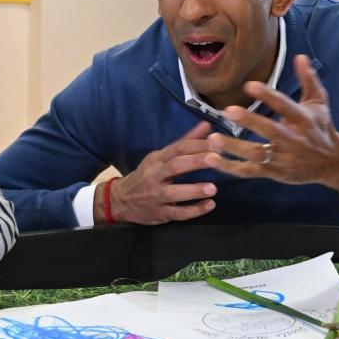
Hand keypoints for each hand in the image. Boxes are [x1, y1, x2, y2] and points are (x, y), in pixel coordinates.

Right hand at [99, 122, 217, 224]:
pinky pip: (177, 213)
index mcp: (157, 159)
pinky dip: (194, 211)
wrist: (121, 200)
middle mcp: (155, 175)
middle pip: (175, 166)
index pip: (178, 148)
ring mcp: (155, 195)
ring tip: (213, 188)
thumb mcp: (161, 156)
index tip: (218, 143)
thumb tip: (207, 125)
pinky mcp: (159, 213)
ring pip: (174, 192)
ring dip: (194, 190)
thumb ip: (185, 142)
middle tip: (217, 160)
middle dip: (196, 162)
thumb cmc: (147, 175)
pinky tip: (209, 205)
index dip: (198, 145)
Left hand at [206, 55, 338, 195]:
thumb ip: (308, 80)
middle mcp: (294, 140)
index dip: (268, 96)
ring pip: (256, 154)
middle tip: (227, 110)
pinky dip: (229, 167)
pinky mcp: (272, 172)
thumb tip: (300, 56)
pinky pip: (248, 171)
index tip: (249, 85)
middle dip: (250, 122)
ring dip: (234, 148)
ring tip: (212, 139)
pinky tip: (210, 159)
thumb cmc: (321, 128)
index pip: (285, 106)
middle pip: (271, 131)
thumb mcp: (319, 103)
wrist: (332, 163)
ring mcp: (282, 158)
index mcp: (304, 120)